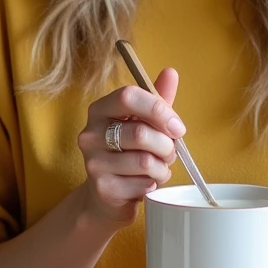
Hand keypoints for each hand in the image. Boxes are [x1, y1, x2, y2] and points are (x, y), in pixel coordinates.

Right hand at [77, 68, 184, 227]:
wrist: (105, 196)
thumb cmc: (128, 152)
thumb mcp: (143, 122)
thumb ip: (157, 99)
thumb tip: (171, 72)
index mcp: (100, 110)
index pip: (128, 96)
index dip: (158, 109)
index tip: (177, 126)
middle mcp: (91, 134)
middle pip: (140, 132)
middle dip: (166, 145)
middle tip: (170, 152)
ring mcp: (93, 162)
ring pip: (145, 161)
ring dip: (163, 166)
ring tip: (159, 167)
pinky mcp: (103, 188)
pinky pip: (143, 183)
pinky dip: (154, 183)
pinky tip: (147, 182)